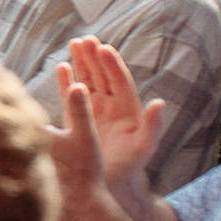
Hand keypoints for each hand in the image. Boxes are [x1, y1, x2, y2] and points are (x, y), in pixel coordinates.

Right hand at [49, 37, 164, 213]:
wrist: (112, 182)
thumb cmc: (130, 166)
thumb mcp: (144, 146)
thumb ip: (152, 126)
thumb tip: (159, 103)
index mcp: (127, 109)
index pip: (119, 81)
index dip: (112, 65)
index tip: (103, 48)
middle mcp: (112, 105)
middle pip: (102, 75)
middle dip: (94, 57)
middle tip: (85, 39)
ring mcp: (95, 110)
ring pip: (88, 80)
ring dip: (81, 62)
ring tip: (73, 44)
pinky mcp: (79, 117)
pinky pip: (72, 94)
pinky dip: (67, 80)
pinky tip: (61, 67)